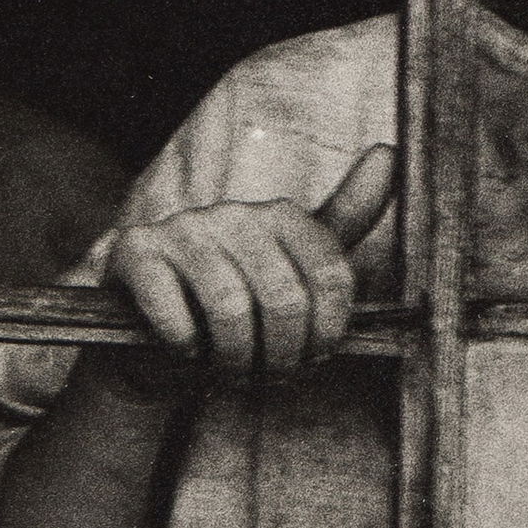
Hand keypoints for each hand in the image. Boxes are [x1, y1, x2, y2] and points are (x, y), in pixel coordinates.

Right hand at [86, 143, 398, 396]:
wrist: (154, 340)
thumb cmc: (237, 309)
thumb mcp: (297, 269)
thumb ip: (345, 222)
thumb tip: (391, 152)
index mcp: (282, 216)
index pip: (331, 278)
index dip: (326, 333)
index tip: (312, 357)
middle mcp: (234, 213)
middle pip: (285, 299)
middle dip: (281, 355)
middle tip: (269, 374)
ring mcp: (183, 228)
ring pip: (231, 308)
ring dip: (235, 359)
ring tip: (231, 370)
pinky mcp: (136, 253)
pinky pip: (175, 313)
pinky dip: (186, 349)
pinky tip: (186, 352)